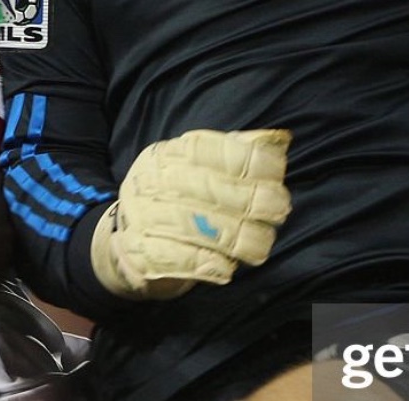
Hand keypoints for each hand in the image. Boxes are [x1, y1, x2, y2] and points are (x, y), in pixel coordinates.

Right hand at [90, 128, 291, 299]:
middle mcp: (152, 179)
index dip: (251, 159)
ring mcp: (142, 216)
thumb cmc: (180, 200)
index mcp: (170, 152)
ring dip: (239, 238)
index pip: (214, 149)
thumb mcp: (203, 168)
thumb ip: (239, 152)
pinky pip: (181, 259)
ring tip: (261, 246)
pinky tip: (228, 268)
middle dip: (253, 200)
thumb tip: (280, 139)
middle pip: (210, 187)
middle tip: (280, 210)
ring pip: (198, 226)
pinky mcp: (140, 254)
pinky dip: (210, 264)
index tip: (278, 173)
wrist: (128, 245)